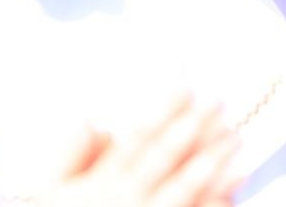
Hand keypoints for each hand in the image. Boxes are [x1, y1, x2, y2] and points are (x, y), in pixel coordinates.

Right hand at [51, 93, 242, 206]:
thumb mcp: (48, 192)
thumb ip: (69, 157)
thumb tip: (96, 123)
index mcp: (100, 185)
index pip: (136, 141)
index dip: (163, 113)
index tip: (186, 89)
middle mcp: (126, 201)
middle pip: (164, 160)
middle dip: (193, 129)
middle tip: (219, 102)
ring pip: (184, 189)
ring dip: (211, 161)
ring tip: (236, 137)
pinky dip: (217, 199)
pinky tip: (237, 180)